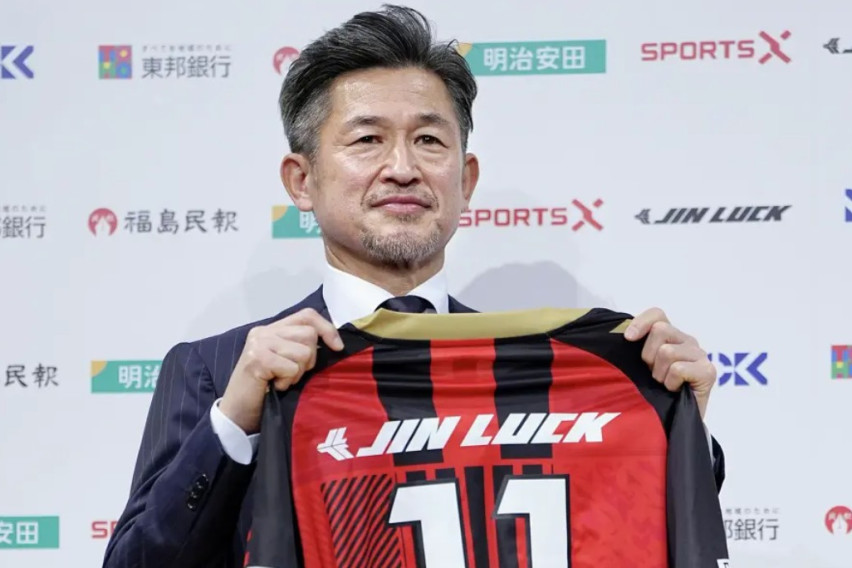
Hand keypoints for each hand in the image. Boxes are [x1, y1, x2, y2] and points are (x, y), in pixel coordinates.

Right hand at [219, 308, 343, 433]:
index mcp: (271, 329)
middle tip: (292, 374)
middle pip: (309, 334)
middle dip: (310, 359)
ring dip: (297, 372)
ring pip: (303, 351)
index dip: (327, 328)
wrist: (237, 413)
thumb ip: (299, 346)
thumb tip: (334, 342)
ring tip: (281, 380)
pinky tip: (274, 386)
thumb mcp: (284, 361)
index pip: (307, 315)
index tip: (338, 347)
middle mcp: (264, 331)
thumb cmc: (265, 390)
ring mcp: (259, 343)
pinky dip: (288, 381)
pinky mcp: (257, 358)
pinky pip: (291, 367)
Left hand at [623, 307, 714, 418]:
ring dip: (659, 373)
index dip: (641, 322)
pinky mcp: (708, 371)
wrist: (673, 423)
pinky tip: (675, 391)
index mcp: (671, 336)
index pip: (657, 314)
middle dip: (648, 355)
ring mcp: (700, 355)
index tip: (628, 339)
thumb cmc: (654, 394)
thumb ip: (634, 347)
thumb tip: (621, 334)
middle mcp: (687, 341)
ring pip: (667, 351)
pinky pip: (678, 369)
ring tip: (664, 384)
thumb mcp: (640, 366)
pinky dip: (671, 383)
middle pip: (660, 329)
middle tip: (652, 374)